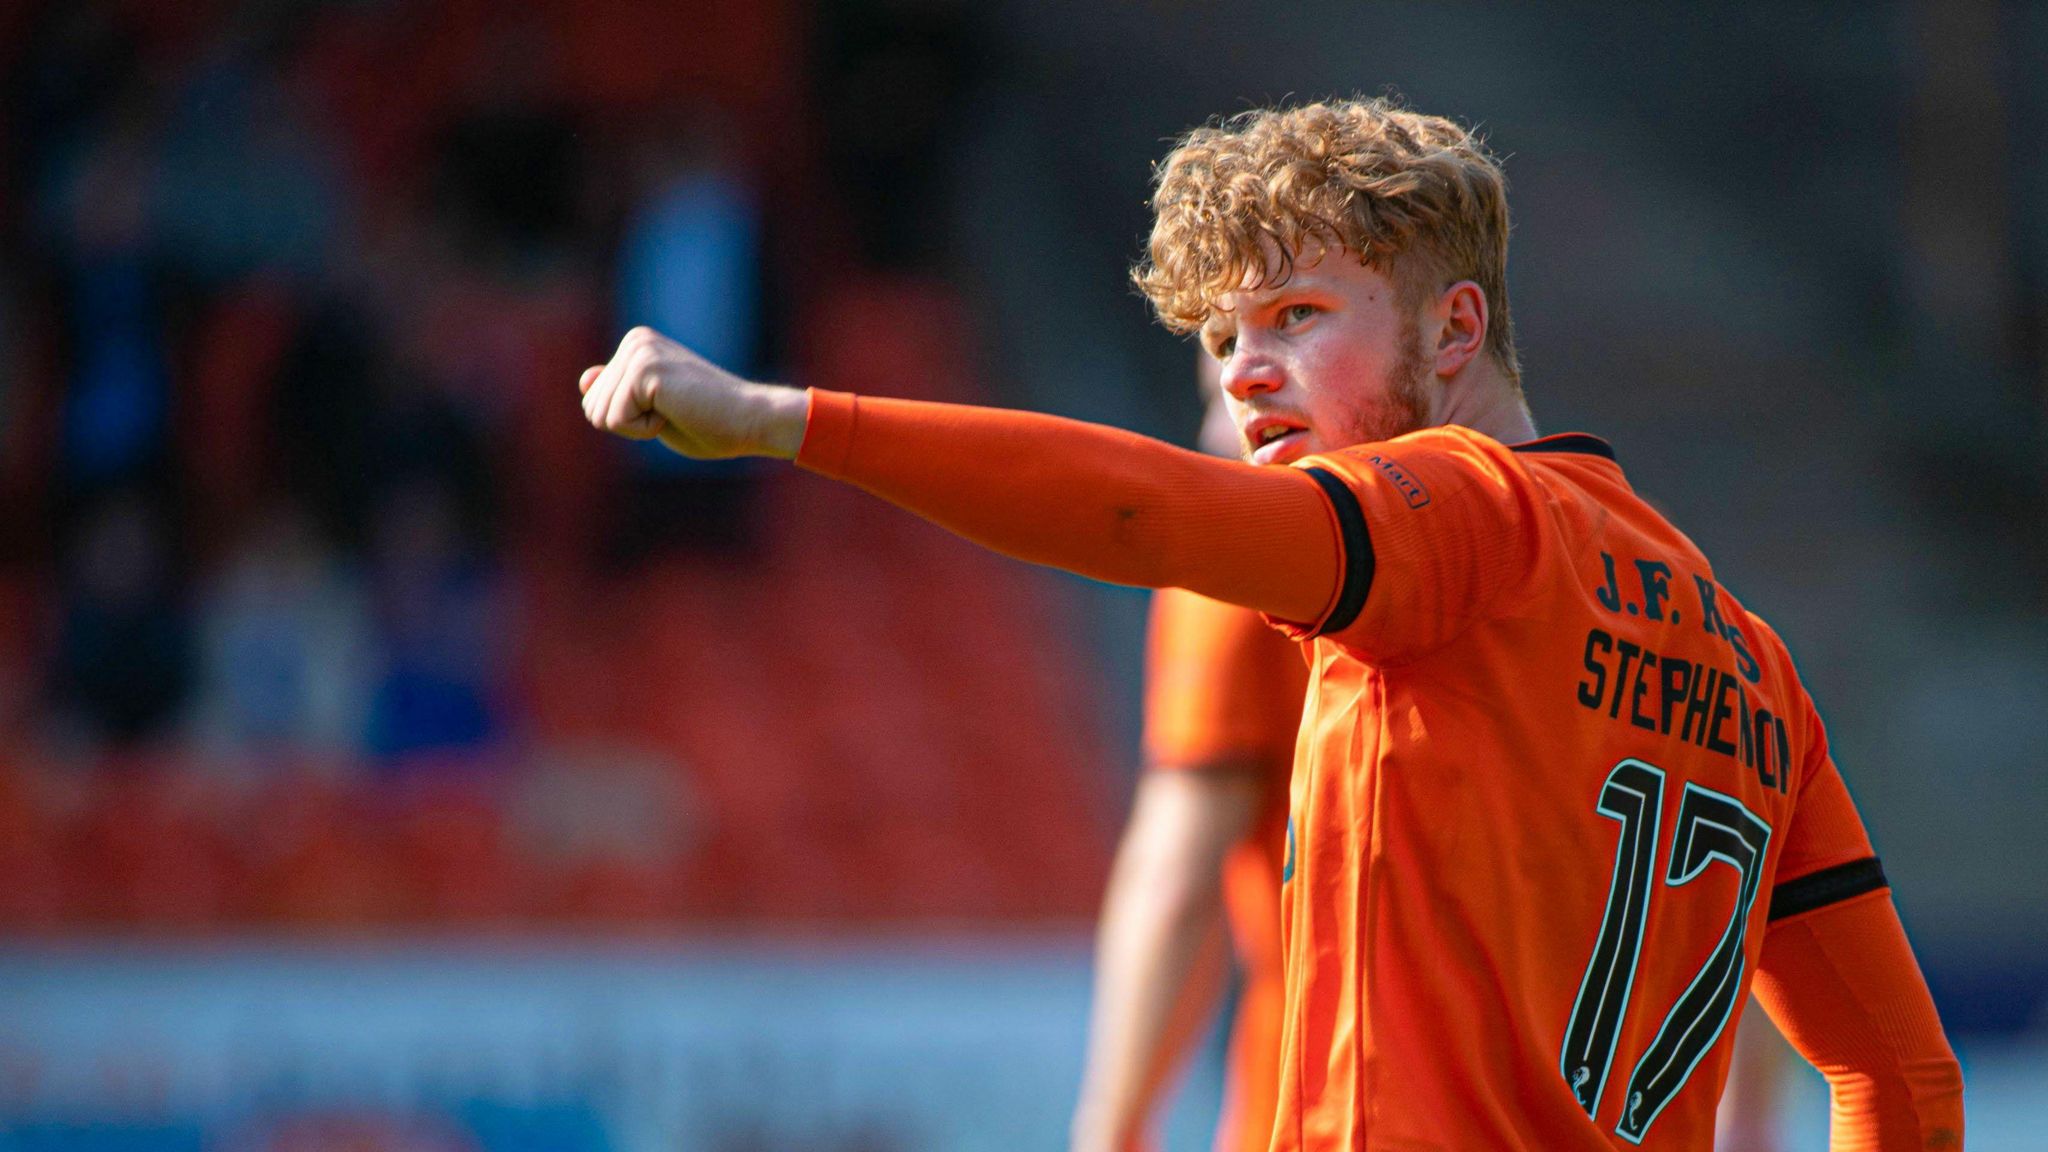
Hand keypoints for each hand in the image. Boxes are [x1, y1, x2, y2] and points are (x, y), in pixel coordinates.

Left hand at [578, 326, 807, 458]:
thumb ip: (618, 392)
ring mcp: (639, 351)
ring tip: (676, 412)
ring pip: (600, 415)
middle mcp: (635, 340)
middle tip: (673, 414)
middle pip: (591, 406)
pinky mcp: (645, 370)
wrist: (750, 420)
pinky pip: (616, 420)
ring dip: (638, 428)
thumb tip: (584, 380)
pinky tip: (675, 415)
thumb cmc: (710, 422)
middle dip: (628, 424)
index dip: (629, 421)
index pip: (593, 399)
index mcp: (636, 345)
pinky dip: (644, 431)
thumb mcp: (653, 409)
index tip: (668, 411)